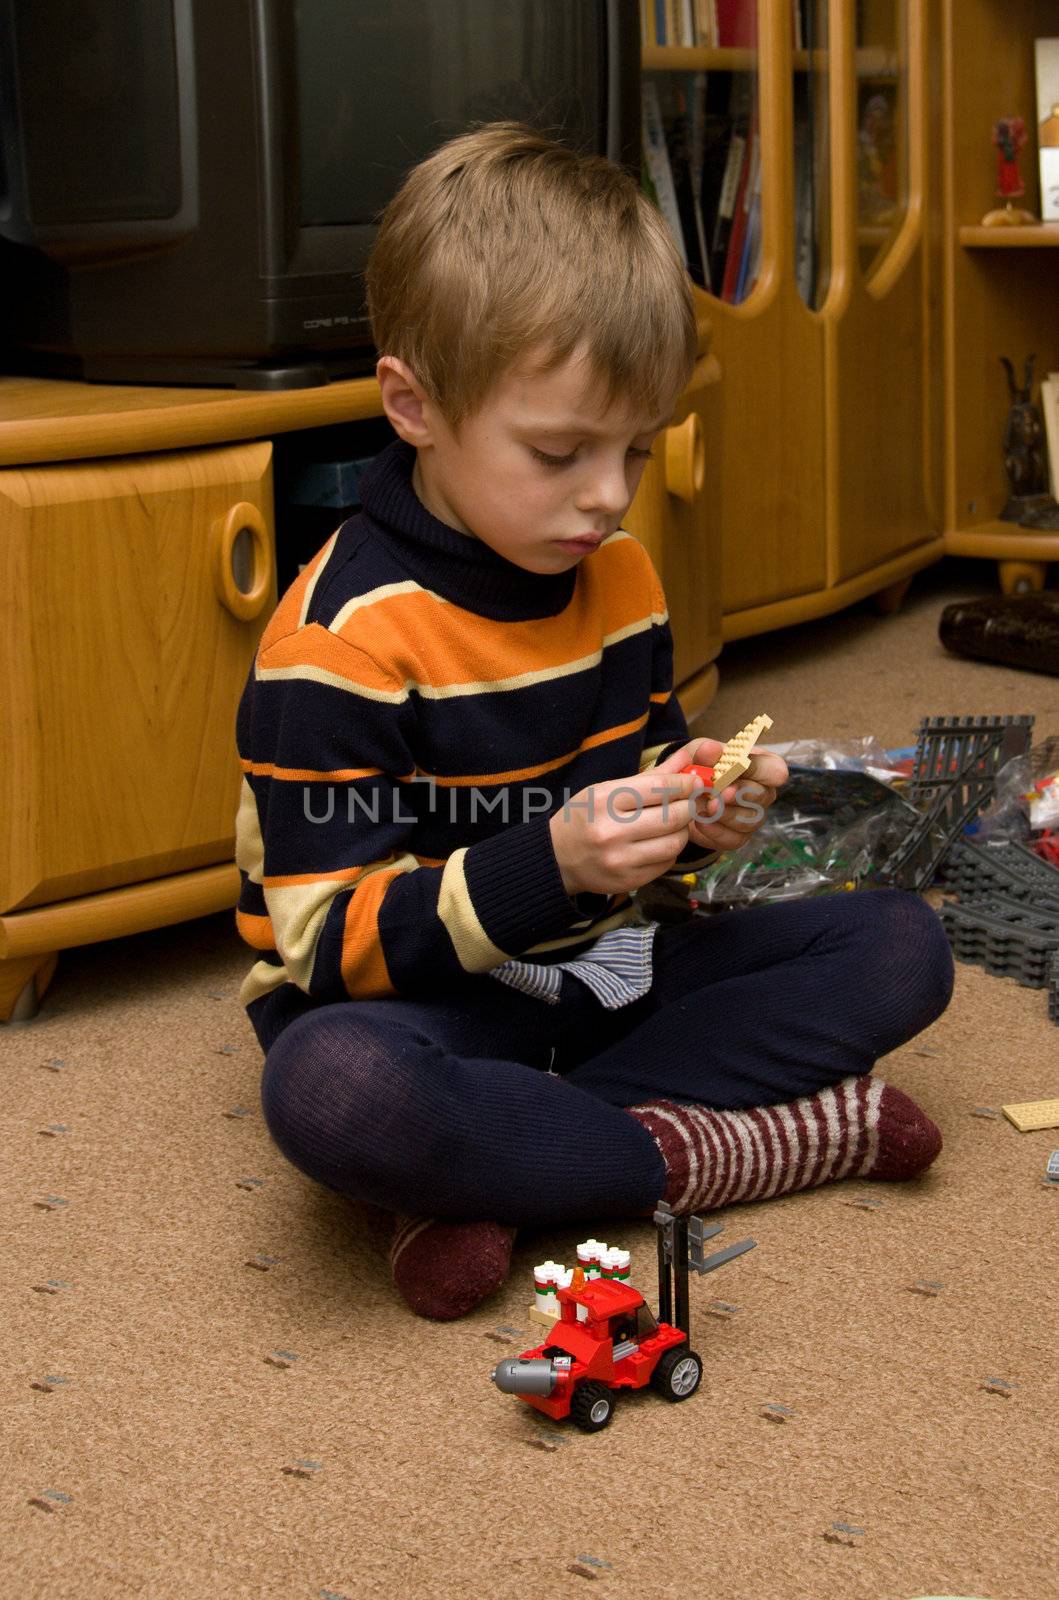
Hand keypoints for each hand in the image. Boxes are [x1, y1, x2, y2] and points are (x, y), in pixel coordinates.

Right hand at [549, 766, 707, 896]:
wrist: (557, 858)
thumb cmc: (584, 816)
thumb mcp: (607, 789)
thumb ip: (650, 776)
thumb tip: (688, 759)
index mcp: (605, 800)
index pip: (659, 788)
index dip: (684, 784)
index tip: (694, 782)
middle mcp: (611, 831)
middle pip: (673, 816)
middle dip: (689, 807)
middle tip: (691, 802)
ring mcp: (620, 859)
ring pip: (675, 842)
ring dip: (683, 831)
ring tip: (675, 824)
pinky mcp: (628, 880)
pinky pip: (666, 863)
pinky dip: (670, 850)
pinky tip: (659, 843)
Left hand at [660, 736, 787, 853]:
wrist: (684, 795)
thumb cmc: (700, 767)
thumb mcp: (699, 753)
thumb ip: (705, 751)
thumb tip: (710, 749)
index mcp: (763, 767)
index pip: (775, 771)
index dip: (757, 770)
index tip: (734, 767)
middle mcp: (764, 793)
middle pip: (762, 796)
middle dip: (740, 794)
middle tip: (720, 792)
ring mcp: (754, 817)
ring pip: (749, 820)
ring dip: (726, 814)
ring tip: (705, 806)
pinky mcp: (739, 837)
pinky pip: (734, 838)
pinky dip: (715, 831)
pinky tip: (700, 821)